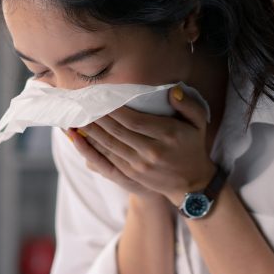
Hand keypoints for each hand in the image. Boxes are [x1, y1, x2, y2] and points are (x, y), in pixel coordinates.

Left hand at [64, 86, 216, 206]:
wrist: (191, 183)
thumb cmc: (192, 146)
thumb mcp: (198, 123)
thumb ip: (187, 104)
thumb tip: (172, 91)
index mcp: (168, 135)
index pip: (135, 120)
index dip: (115, 110)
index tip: (101, 96)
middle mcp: (152, 151)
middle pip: (118, 131)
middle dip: (98, 117)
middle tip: (81, 102)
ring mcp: (139, 165)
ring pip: (109, 145)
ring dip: (90, 131)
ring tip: (75, 116)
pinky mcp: (130, 174)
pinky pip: (106, 158)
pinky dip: (91, 147)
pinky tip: (79, 137)